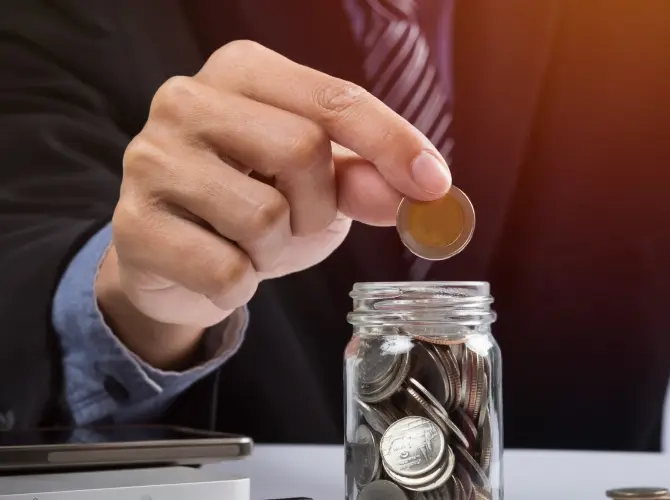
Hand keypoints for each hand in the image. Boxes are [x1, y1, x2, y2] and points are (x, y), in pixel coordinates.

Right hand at [98, 41, 450, 365]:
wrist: (177, 256)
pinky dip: (243, 285)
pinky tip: (222, 268)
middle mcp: (187, 100)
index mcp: (242, 71)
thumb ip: (366, 180)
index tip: (434, 184)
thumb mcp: (320, 184)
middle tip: (301, 219)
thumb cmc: (254, 203)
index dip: (392, 142)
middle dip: (321, 205)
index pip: (333, 98)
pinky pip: (225, 270)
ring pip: (264, 216)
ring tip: (254, 243)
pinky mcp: (132, 225)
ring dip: (279, 249)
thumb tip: (419, 192)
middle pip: (302, 151)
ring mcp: (151, 160)